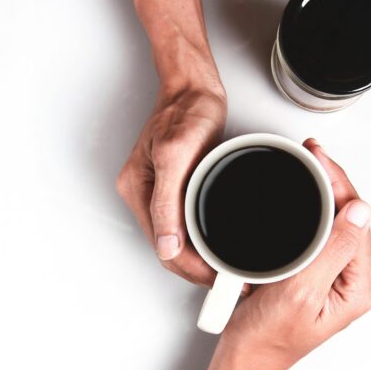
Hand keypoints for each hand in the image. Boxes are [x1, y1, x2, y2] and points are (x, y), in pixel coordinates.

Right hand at [116, 79, 226, 285]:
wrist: (194, 88)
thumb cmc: (186, 111)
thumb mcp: (176, 154)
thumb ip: (166, 202)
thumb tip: (165, 245)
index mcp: (137, 190)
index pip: (163, 248)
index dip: (192, 270)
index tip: (219, 279)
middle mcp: (145, 195)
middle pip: (170, 250)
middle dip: (199, 271)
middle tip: (233, 282)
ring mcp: (160, 193)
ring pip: (180, 242)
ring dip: (202, 260)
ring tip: (230, 271)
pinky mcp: (177, 187)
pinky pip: (188, 225)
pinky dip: (204, 241)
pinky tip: (221, 247)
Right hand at [219, 139, 370, 369]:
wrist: (244, 360)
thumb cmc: (266, 338)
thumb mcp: (299, 292)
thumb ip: (331, 251)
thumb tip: (359, 211)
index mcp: (357, 287)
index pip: (357, 222)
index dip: (340, 185)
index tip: (320, 160)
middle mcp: (351, 282)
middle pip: (350, 218)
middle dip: (333, 181)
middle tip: (313, 153)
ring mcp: (334, 278)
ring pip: (336, 222)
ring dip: (323, 192)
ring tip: (309, 165)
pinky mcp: (316, 275)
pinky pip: (320, 234)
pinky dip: (312, 210)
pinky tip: (303, 195)